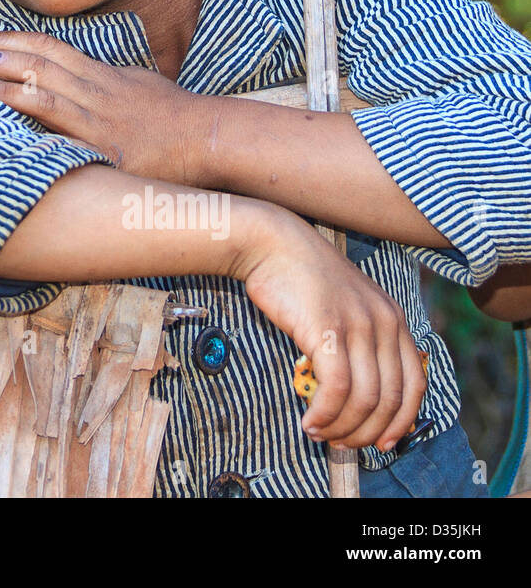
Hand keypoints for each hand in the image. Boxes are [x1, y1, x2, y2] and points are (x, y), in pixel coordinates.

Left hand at [0, 30, 197, 182]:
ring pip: (42, 86)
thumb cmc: (178, 117)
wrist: (209, 138)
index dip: (16, 41)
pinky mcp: (99, 143)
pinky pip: (55, 120)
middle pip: (39, 62)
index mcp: (103, 74)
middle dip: (0, 54)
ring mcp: (96, 115)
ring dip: (3, 78)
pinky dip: (22, 107)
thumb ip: (109, 81)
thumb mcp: (140, 86)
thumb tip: (84, 78)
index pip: (51, 48)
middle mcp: (95, 89)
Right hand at [232, 207, 425, 452]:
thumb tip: (357, 392)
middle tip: (343, 444)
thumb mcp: (345, 305)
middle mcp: (384, 323)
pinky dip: (325, 414)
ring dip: (343, 428)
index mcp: (393, 318)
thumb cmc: (300, 276)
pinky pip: (335, 389)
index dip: (402, 421)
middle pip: (391, 399)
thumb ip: (360, 339)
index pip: (415, 384)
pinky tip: (310, 420)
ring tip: (320, 434)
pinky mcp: (327, 330)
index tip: (383, 442)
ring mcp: (357, 326)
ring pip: (365, 399)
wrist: (270, 242)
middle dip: (368, 432)